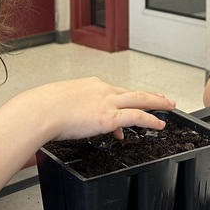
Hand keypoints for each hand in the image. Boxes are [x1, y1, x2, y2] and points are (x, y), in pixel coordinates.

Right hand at [15, 77, 174, 141]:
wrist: (40, 110)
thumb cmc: (42, 108)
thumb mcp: (59, 105)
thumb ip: (72, 112)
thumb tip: (74, 122)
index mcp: (90, 86)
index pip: (113, 92)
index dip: (125, 100)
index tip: (130, 105)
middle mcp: (102, 90)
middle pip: (132, 91)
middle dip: (149, 95)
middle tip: (162, 98)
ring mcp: (107, 102)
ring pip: (140, 99)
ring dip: (157, 102)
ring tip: (169, 106)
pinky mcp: (109, 116)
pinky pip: (137, 116)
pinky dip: (151, 119)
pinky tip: (159, 123)